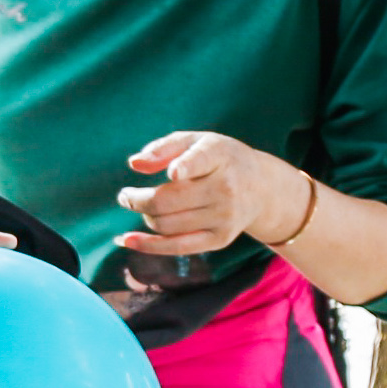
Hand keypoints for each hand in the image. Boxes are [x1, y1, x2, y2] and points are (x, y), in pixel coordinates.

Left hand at [116, 131, 313, 260]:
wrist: (261, 188)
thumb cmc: (218, 158)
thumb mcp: (196, 141)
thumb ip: (164, 147)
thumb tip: (135, 164)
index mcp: (218, 156)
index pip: (201, 161)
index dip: (185, 167)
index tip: (173, 173)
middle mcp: (225, 188)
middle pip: (167, 200)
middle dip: (137, 199)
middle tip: (125, 195)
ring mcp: (224, 217)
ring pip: (166, 224)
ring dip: (145, 216)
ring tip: (142, 205)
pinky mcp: (220, 239)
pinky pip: (177, 247)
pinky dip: (149, 245)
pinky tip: (127, 240)